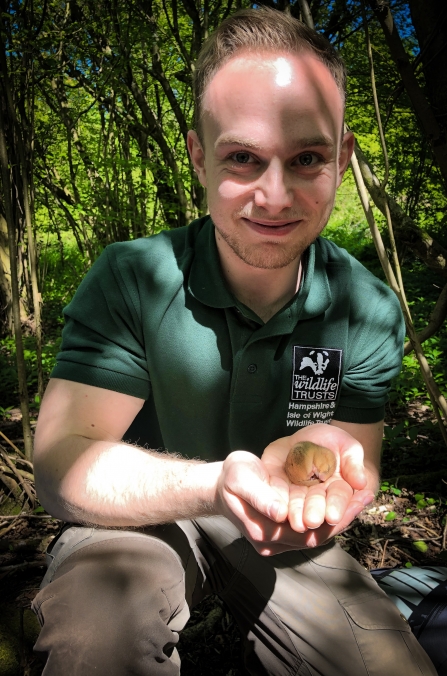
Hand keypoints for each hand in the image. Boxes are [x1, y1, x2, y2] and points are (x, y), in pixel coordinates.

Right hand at [214, 447, 370, 555]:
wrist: (218, 486)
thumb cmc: (230, 479)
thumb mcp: (241, 479)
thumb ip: (259, 496)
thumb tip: (280, 513)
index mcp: (266, 533)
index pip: (309, 531)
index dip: (335, 516)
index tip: (357, 497)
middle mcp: (275, 544)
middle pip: (318, 535)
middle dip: (344, 516)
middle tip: (368, 495)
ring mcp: (280, 541)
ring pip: (318, 533)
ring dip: (341, 516)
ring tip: (364, 495)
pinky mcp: (285, 532)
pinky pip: (313, 526)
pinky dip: (330, 513)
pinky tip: (346, 497)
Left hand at [262, 423, 374, 533]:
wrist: (306, 435)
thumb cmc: (331, 440)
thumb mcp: (346, 445)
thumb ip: (353, 462)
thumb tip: (362, 483)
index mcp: (336, 490)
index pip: (337, 499)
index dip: (336, 506)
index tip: (333, 515)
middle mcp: (315, 497)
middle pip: (315, 506)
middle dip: (313, 513)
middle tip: (311, 520)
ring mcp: (295, 493)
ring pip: (294, 505)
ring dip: (294, 513)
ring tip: (294, 520)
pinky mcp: (275, 484)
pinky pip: (273, 492)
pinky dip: (273, 499)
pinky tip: (274, 505)